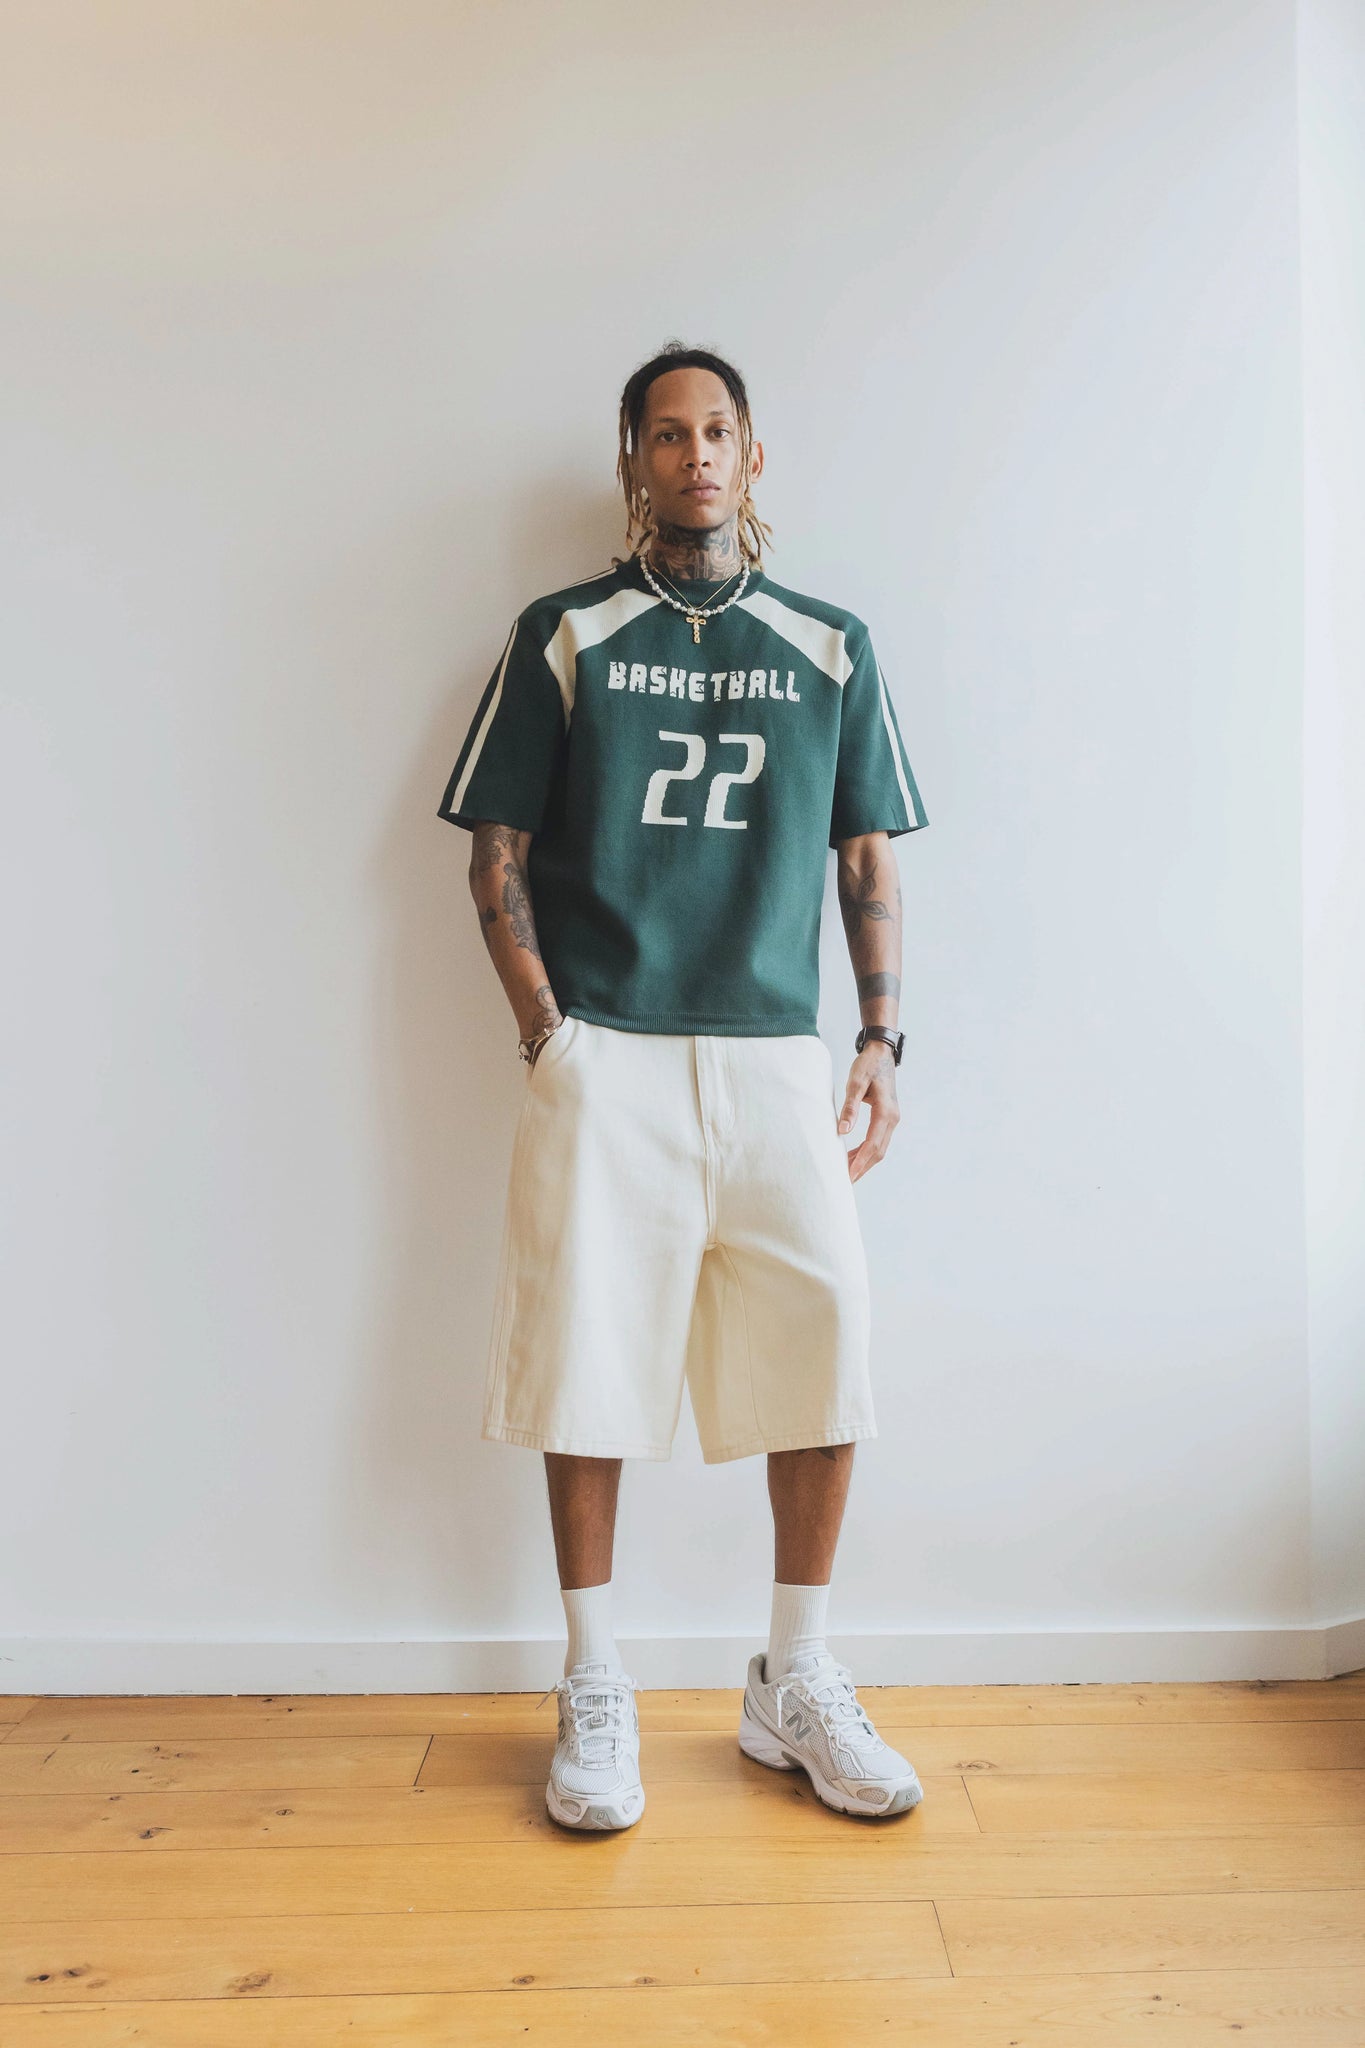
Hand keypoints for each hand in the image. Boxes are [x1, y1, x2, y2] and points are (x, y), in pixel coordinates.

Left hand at [836, 1043, 899, 1181]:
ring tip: (845, 1172)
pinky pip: (877, 1140)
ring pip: (879, 1148)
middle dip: (862, 1168)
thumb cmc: (868, 1065)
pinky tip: (851, 1156)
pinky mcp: (887, 1118)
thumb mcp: (855, 1083)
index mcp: (886, 1112)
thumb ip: (850, 1107)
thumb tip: (843, 1131)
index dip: (860, 1162)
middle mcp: (892, 1119)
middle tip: (845, 1181)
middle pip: (878, 1151)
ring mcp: (892, 1119)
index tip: (849, 1175)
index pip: (873, 1144)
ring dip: (864, 1161)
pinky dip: (865, 1151)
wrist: (881, 1053)